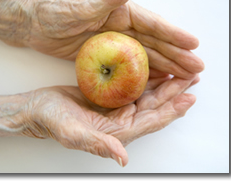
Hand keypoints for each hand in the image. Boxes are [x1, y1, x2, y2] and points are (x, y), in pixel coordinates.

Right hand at [22, 72, 199, 166]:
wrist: (38, 108)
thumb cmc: (52, 120)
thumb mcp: (72, 133)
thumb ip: (97, 145)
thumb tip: (122, 159)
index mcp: (117, 132)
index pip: (151, 121)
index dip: (172, 111)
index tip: (189, 97)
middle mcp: (121, 121)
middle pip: (154, 107)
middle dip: (174, 94)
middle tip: (192, 79)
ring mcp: (116, 108)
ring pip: (147, 96)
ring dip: (164, 87)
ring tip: (180, 74)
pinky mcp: (109, 97)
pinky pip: (133, 87)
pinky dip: (147, 79)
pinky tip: (155, 71)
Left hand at [25, 0, 203, 78]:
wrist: (36, 25)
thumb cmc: (55, 12)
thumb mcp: (80, 6)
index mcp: (121, 13)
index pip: (153, 24)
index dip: (174, 35)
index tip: (193, 44)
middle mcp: (123, 28)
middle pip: (155, 43)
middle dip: (177, 56)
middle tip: (196, 68)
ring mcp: (116, 44)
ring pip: (146, 56)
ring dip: (165, 66)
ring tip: (183, 76)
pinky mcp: (106, 56)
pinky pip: (130, 67)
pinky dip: (144, 73)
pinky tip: (156, 80)